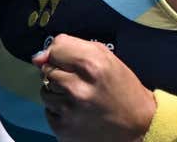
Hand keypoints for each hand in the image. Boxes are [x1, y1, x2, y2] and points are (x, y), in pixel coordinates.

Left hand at [32, 34, 155, 141]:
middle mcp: (78, 87)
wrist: (139, 126)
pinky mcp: (63, 129)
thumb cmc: (123, 88)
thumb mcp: (106, 59)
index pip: (56, 47)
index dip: (62, 53)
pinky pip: (48, 111)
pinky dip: (59, 110)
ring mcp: (69, 110)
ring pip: (45, 90)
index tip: (72, 61)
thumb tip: (38, 57)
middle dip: (60, 73)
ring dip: (58, 92)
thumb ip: (72, 49)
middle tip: (80, 82)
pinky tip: (78, 112)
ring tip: (79, 98)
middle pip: (47, 69)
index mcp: (92, 65)